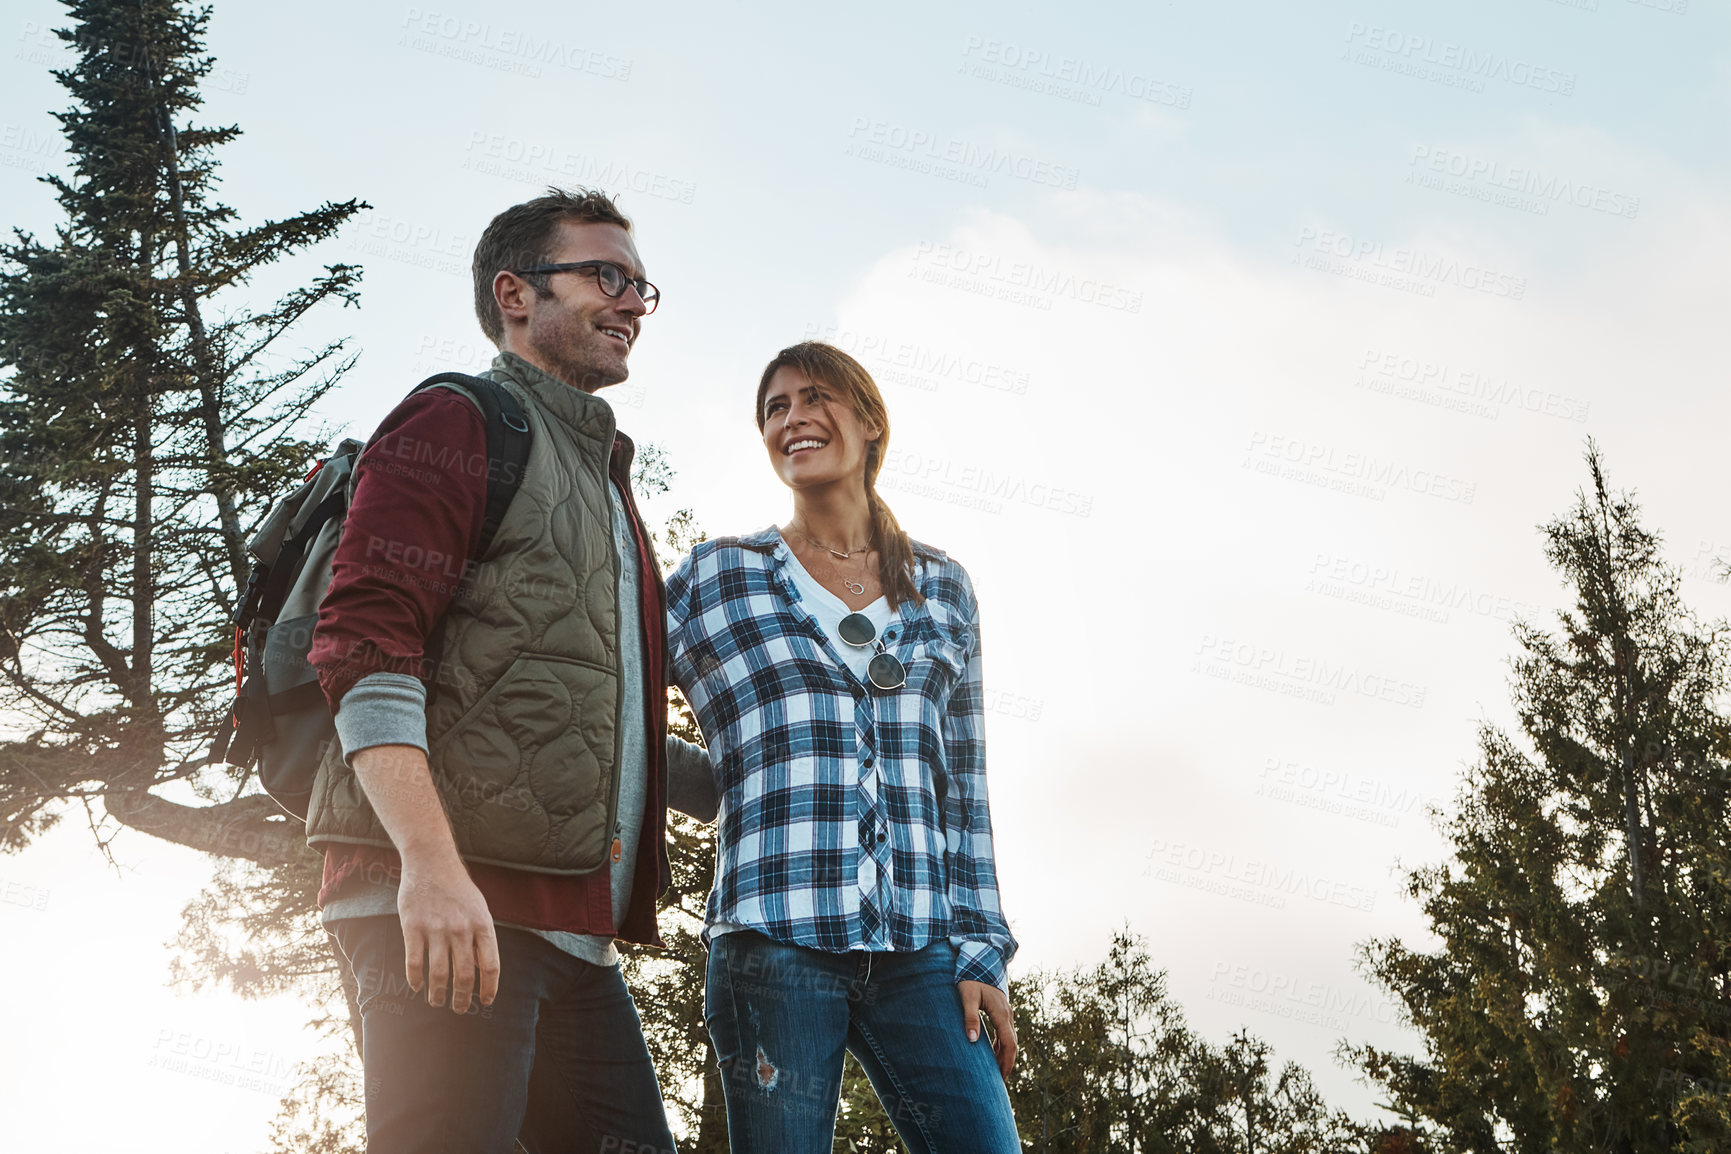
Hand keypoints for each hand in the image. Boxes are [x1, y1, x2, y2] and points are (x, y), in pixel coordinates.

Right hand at [397, 856, 499, 1014]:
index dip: (489, 988)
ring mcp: (436, 928)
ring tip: (437, 1001)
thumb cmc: (458, 888)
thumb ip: (481, 937)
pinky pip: (414, 962)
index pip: (490, 965)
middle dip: (462, 998)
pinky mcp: (413, 926)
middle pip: (464, 975)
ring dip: (438, 993)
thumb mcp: (480, 908)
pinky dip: (415, 979)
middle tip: (458, 1009)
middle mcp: (461, 928)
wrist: (432, 861)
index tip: (485, 1002)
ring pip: (438, 973)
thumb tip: (481, 970)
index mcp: (482, 924)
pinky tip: (416, 986)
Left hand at [958, 979, 1016, 1076]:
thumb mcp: (967, 997)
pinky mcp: (1002, 1011)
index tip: (1002, 1078)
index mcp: (1001, 1013)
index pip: (1008, 1043)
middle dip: (1007, 1063)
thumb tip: (973, 1040)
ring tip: (996, 1071)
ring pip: (1010, 1039)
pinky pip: (1005, 1032)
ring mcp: (1006, 1012)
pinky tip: (994, 1053)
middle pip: (1012, 1044)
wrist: (980, 961)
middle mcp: (1007, 1014)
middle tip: (1000, 1081)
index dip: (1007, 1062)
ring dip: (1005, 1055)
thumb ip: (970, 1017)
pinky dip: (1002, 1045)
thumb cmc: (970, 978)